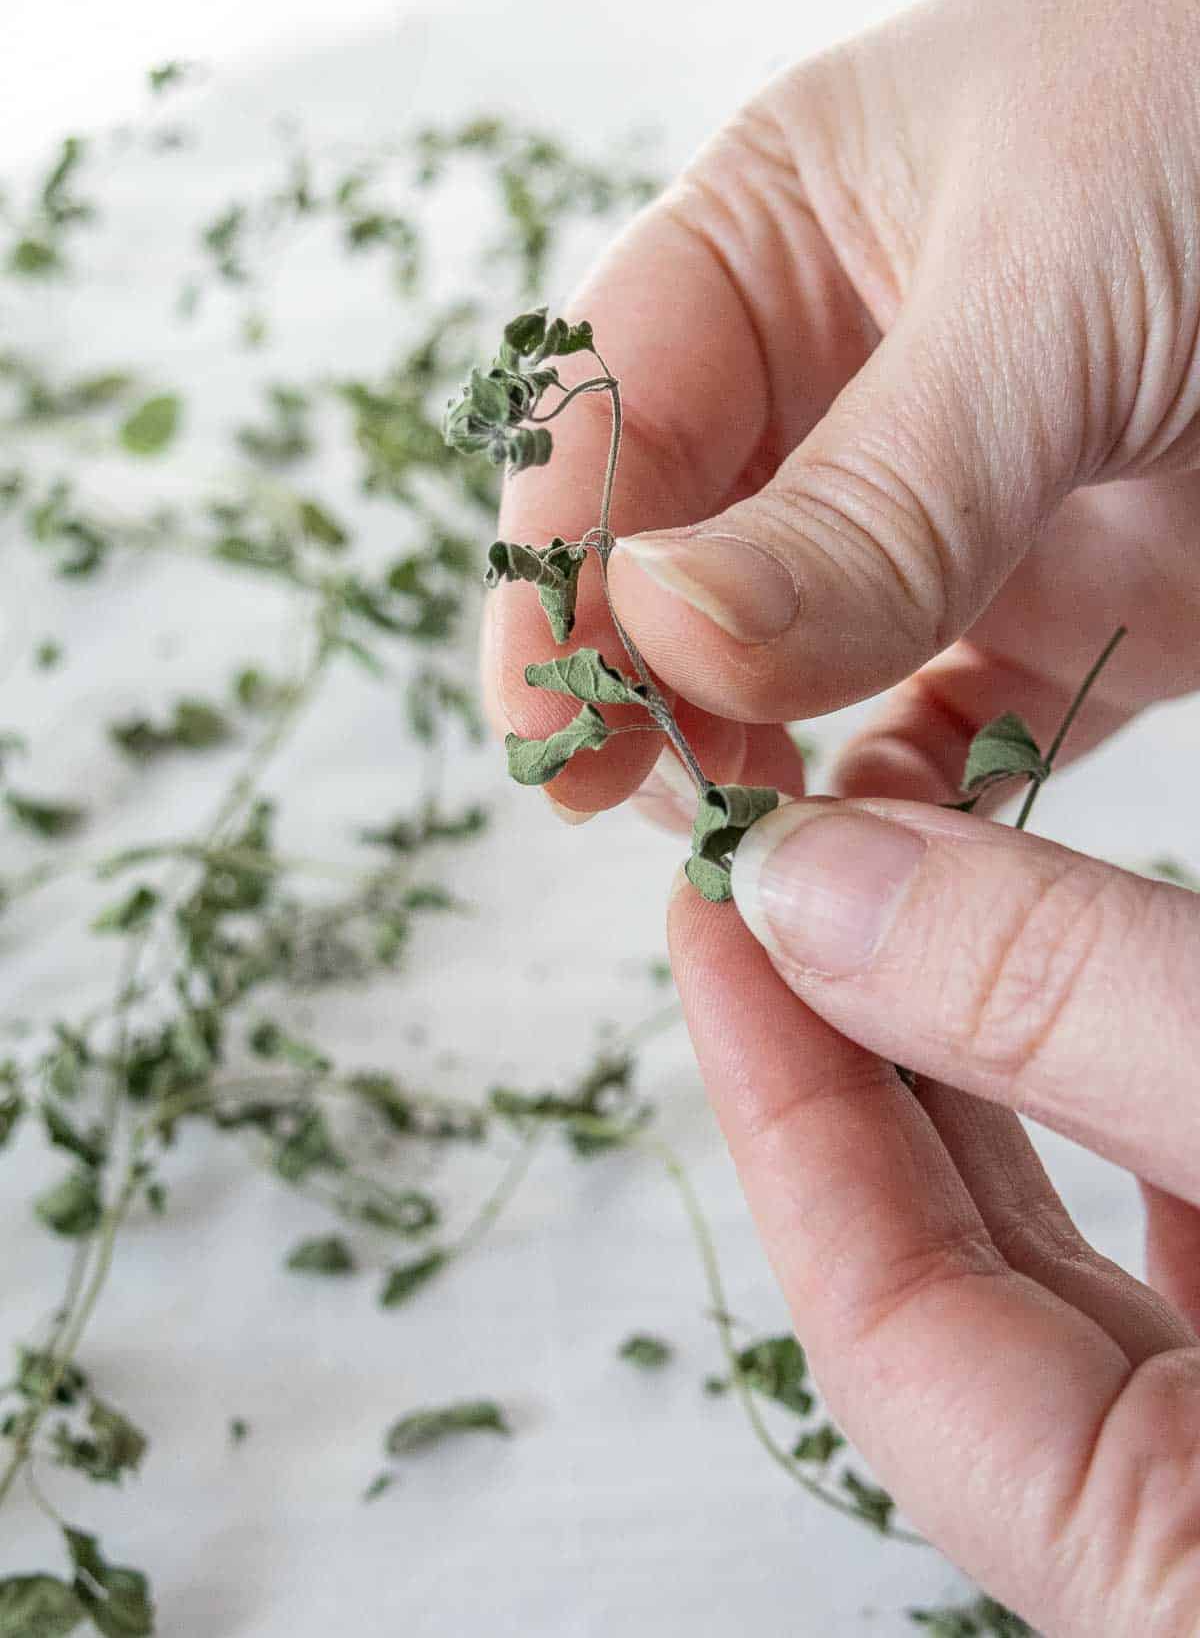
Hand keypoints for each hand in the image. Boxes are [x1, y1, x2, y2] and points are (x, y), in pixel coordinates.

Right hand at [483, 0, 1199, 824]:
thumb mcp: (1047, 283)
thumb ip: (866, 489)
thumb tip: (663, 636)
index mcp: (783, 237)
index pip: (606, 414)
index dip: (552, 565)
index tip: (543, 721)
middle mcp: (844, 378)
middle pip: (680, 553)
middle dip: (645, 676)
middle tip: (645, 798)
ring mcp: (952, 500)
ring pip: (795, 657)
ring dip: (757, 748)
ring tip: (745, 833)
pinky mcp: (1069, 604)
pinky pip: (947, 722)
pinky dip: (906, 794)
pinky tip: (879, 838)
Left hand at [667, 804, 1199, 1634]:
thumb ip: (1072, 1012)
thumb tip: (822, 889)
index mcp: (1178, 1583)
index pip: (886, 1328)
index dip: (784, 1094)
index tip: (718, 905)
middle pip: (961, 1282)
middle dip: (863, 1050)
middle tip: (784, 872)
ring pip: (1075, 1255)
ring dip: (995, 1063)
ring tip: (911, 887)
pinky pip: (1183, 1229)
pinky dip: (1123, 1101)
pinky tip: (1090, 981)